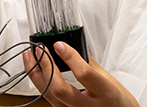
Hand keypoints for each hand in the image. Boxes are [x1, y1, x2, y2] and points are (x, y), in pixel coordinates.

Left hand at [23, 42, 139, 106]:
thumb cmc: (116, 98)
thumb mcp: (108, 78)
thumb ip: (89, 63)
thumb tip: (71, 46)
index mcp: (104, 93)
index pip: (84, 74)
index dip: (70, 58)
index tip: (60, 45)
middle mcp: (87, 106)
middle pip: (59, 89)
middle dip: (46, 67)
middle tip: (40, 50)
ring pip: (48, 95)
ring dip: (36, 74)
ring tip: (29, 57)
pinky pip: (48, 98)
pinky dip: (40, 83)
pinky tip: (35, 72)